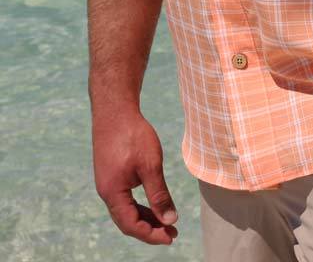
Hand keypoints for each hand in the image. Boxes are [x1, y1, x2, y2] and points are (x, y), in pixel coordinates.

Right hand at [92, 107, 177, 245]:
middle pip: (127, 221)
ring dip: (145, 218)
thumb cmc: (132, 135)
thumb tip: (169, 220)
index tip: (171, 237)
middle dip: (149, 229)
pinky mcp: (111, 174)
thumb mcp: (151, 165)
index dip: (151, 234)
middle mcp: (106, 192)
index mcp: (113, 193)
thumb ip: (159, 195)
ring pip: (125, 210)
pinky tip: (153, 203)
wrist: (115, 110)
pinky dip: (139, 205)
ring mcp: (107, 183)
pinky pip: (124, 198)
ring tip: (166, 222)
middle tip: (172, 234)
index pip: (131, 225)